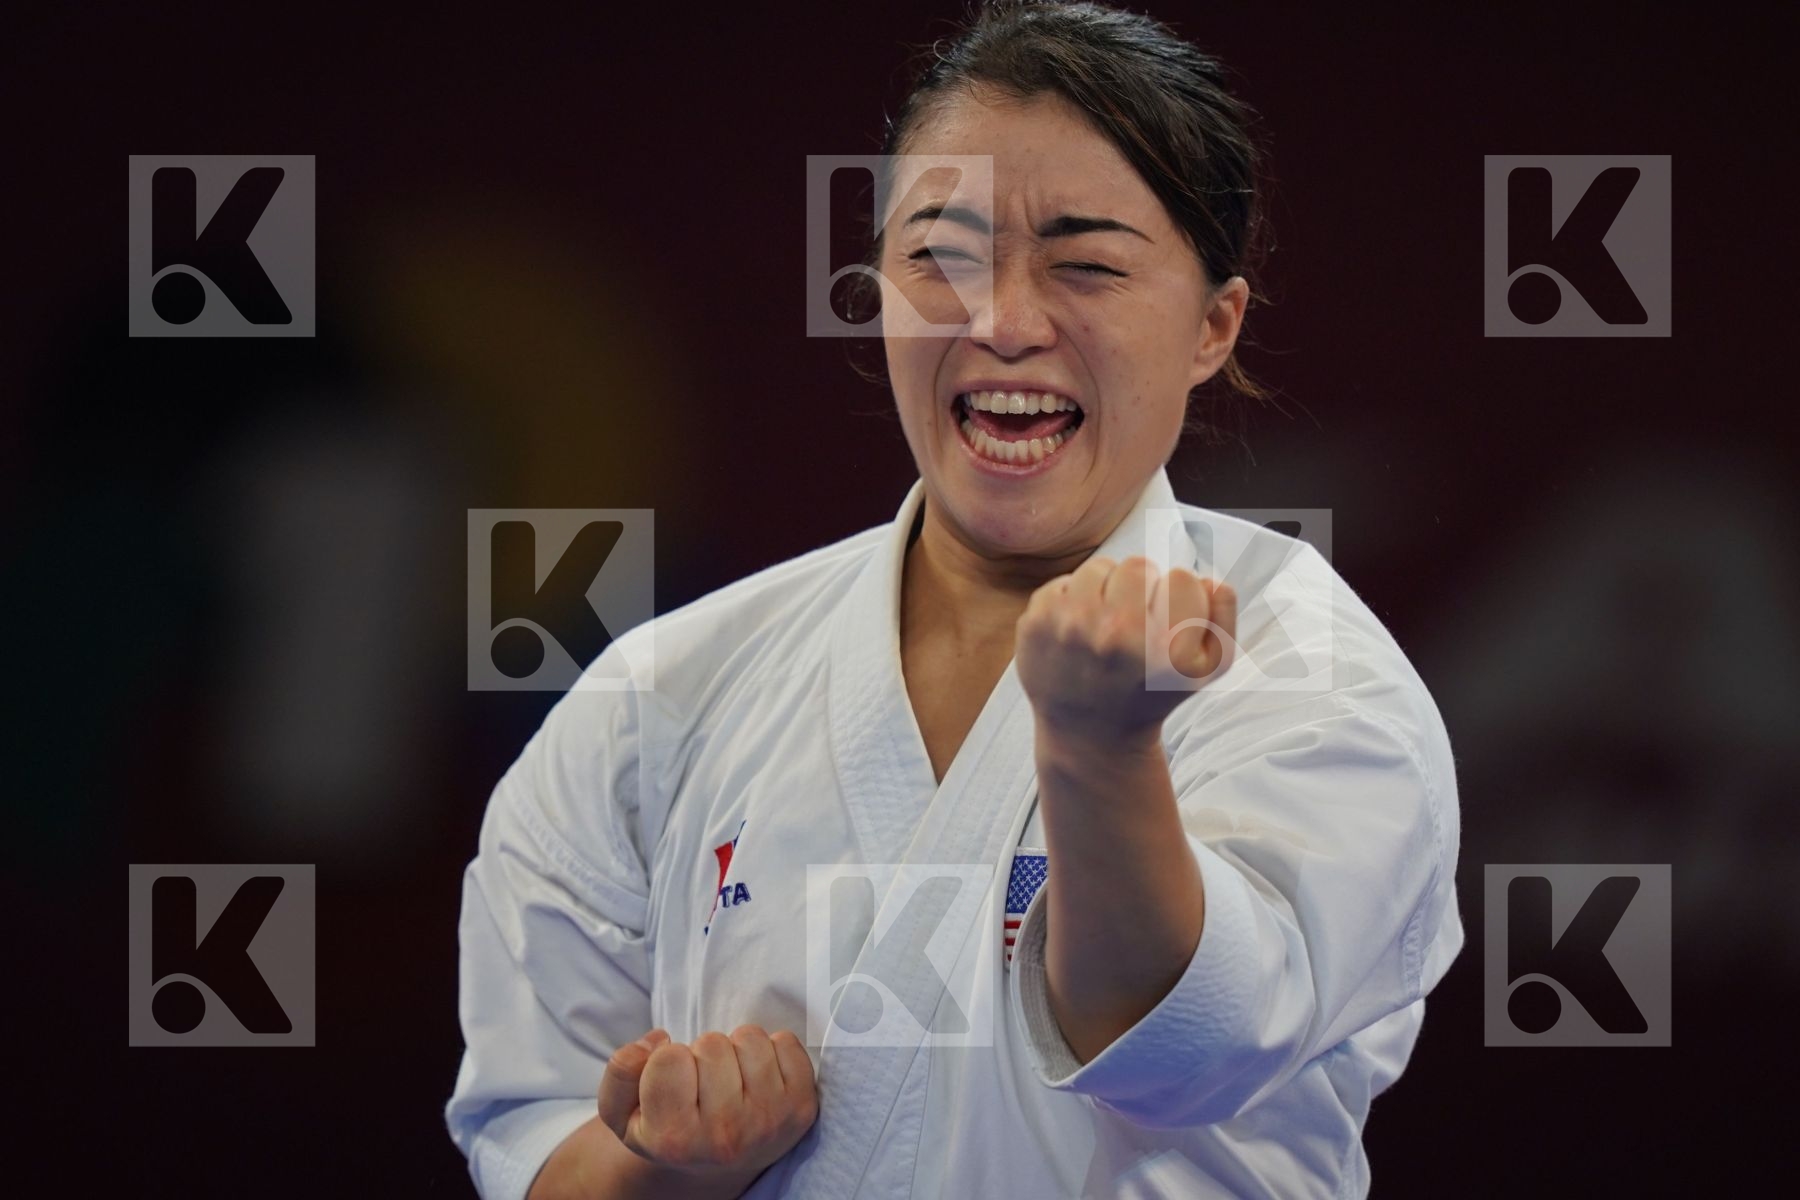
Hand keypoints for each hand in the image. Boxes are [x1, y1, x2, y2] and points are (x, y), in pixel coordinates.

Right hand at [598, 1026, 818, 1193]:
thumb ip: (621, 1072)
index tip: (673, 1082)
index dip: (667, 1059)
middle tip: (703, 1082)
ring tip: (730, 1077)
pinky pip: (787, 1042)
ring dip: (737, 1048)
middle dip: (703, 1053)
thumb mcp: (622, 1111)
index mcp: (675, 1139)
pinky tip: (757, 1078)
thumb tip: (658, 1039)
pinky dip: (771, 1049)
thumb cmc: (668, 1127)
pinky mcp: (801, 1108)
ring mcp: (768, 1122)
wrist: (716, 1164)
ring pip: (749, 1038)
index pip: (669, 1058)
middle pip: (711, 1044)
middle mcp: (724, 1136)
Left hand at [1015, 555, 1236, 742]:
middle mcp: (1115, 635)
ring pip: (1099, 567)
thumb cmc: (1152, 693)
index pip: (1183, 579)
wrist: (1090, 733)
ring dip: (1107, 588)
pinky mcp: (1035, 626)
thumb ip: (1223, 618)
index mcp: (1162, 648)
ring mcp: (1069, 628)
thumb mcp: (1207, 670)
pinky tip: (1079, 632)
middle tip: (1136, 619)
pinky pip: (1063, 582)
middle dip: (1142, 587)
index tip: (1168, 621)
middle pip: (1139, 566)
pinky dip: (1073, 600)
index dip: (1180, 597)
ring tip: (1107, 622)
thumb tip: (1209, 580)